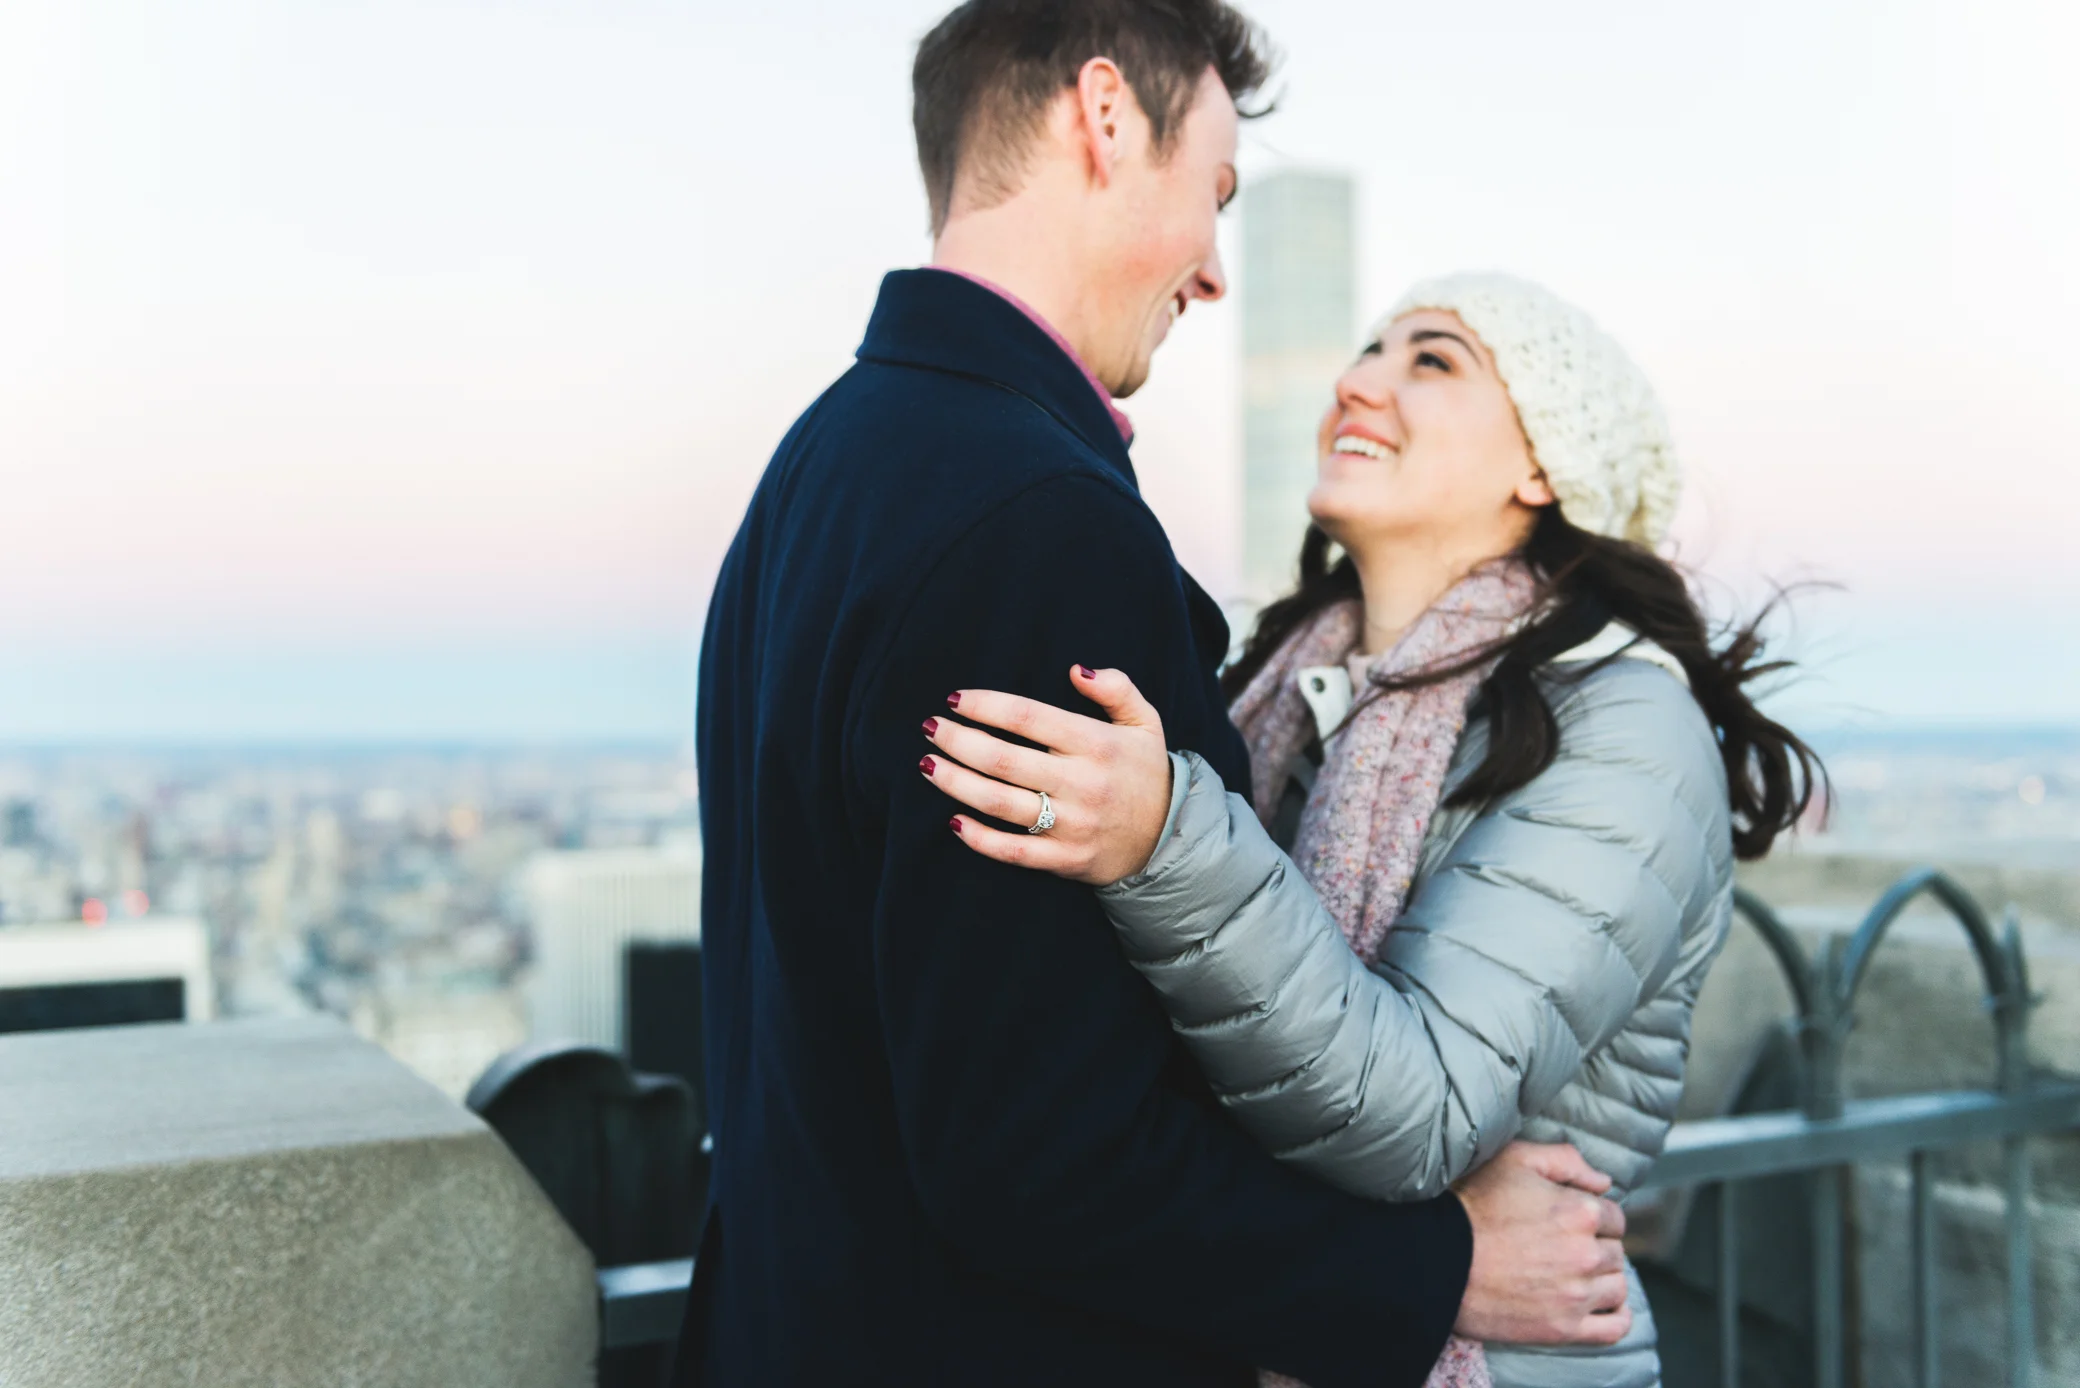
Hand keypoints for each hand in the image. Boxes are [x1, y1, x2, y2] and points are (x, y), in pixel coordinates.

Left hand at [923, 665, 1171, 886]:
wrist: (1170, 839)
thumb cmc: (1145, 772)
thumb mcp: (1145, 722)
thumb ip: (1116, 689)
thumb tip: (1077, 669)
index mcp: (1096, 743)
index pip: (1028, 716)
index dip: (986, 705)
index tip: (955, 699)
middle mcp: (1082, 783)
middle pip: (1003, 759)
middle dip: (958, 740)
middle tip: (930, 728)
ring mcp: (1072, 824)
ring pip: (999, 803)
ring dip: (955, 782)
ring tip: (927, 765)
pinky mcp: (1065, 859)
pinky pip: (1013, 851)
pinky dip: (979, 838)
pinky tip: (953, 821)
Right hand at [1452, 1142, 1632, 1345]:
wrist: (1437, 1260)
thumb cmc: (1473, 1205)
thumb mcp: (1515, 1160)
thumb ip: (1566, 1159)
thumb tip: (1603, 1182)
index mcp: (1580, 1211)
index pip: (1614, 1217)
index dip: (1594, 1216)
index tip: (1572, 1221)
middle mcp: (1586, 1254)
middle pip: (1615, 1252)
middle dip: (1596, 1246)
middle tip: (1565, 1246)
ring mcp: (1576, 1294)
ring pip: (1617, 1286)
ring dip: (1603, 1279)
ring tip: (1577, 1274)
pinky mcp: (1564, 1328)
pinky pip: (1614, 1327)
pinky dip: (1616, 1317)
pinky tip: (1603, 1306)